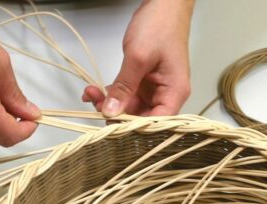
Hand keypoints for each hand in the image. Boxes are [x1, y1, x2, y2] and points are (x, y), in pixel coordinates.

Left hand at [82, 0, 193, 116]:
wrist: (163, 4)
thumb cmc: (160, 26)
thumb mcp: (138, 57)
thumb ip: (124, 87)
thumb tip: (111, 112)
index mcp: (174, 93)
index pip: (157, 123)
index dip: (134, 128)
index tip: (111, 126)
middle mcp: (166, 95)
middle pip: (141, 118)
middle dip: (116, 114)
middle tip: (95, 104)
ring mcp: (154, 89)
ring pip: (130, 108)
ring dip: (110, 103)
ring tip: (91, 93)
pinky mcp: (143, 83)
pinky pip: (126, 95)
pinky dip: (111, 94)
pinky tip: (96, 91)